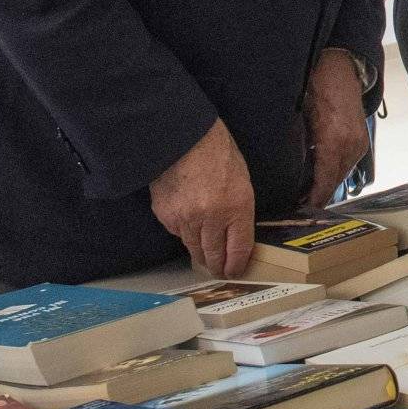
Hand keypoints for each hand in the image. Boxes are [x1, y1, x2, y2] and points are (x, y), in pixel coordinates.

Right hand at [148, 118, 254, 276]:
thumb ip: (239, 211)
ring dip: (201, 254)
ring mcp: (186, 219)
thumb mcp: (241, 180)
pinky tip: (188, 225)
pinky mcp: (166, 216)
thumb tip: (235, 236)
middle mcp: (212, 218)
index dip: (237, 265)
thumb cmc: (217, 152)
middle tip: (220, 271)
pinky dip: (184, 232)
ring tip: (205, 258)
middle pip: (214, 255)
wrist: (181, 137)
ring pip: (194, 248)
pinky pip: (177, 233)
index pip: (239, 249)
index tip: (235, 270)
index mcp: (237, 207)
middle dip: (218, 267)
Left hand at [303, 51, 371, 207]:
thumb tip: (288, 172)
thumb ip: (298, 146)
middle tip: (297, 206)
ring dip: (326, 184)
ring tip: (306, 195)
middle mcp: (351, 145)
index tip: (299, 210)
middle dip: (318, 196)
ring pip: (341, 174)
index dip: (312, 199)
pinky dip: (334, 171)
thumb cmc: (314, 87)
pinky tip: (320, 176)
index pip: (324, 181)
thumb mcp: (300, 118)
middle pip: (335, 182)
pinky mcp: (361, 140)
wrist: (339, 66)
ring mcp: (359, 143)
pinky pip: (347, 163)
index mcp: (334, 140)